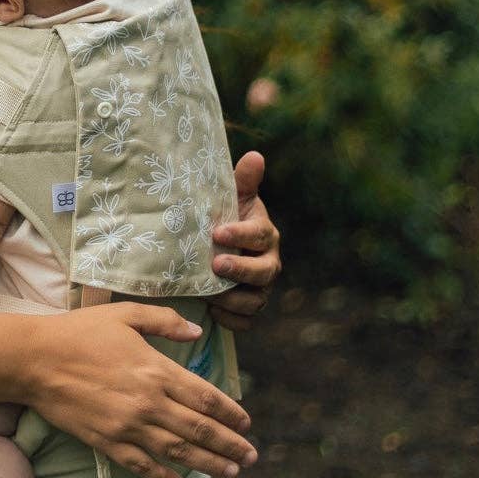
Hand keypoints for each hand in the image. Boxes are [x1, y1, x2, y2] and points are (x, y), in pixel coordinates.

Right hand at [21, 302, 256, 477]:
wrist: (35, 360)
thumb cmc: (80, 332)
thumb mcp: (125, 315)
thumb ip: (164, 321)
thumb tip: (195, 331)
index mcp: (156, 369)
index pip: (205, 396)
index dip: (230, 412)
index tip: (246, 423)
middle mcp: (148, 402)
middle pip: (199, 429)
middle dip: (229, 445)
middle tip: (250, 456)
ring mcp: (128, 426)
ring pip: (178, 452)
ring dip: (208, 464)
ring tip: (230, 473)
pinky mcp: (107, 443)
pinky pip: (142, 466)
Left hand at [209, 151, 280, 330]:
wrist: (220, 248)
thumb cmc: (226, 218)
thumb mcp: (233, 198)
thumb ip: (243, 180)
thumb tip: (255, 155)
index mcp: (265, 233)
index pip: (260, 234)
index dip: (241, 234)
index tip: (218, 232)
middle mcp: (269, 262)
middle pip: (263, 271)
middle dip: (240, 269)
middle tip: (215, 265)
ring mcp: (261, 289)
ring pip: (256, 301)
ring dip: (233, 299)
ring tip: (210, 293)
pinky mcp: (250, 309)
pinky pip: (246, 322)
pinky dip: (231, 320)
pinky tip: (212, 312)